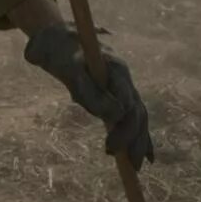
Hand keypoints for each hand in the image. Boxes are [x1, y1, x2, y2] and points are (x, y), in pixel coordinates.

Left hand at [24, 22, 154, 168]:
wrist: (54, 35)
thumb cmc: (57, 51)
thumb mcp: (68, 70)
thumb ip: (90, 92)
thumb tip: (116, 116)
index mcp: (115, 68)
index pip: (128, 103)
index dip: (123, 128)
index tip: (109, 148)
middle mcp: (123, 77)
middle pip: (137, 112)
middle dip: (134, 139)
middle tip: (127, 165)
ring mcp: (121, 84)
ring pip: (138, 115)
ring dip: (139, 140)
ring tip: (135, 166)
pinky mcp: (115, 91)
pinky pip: (132, 114)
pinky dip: (139, 133)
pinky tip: (146, 155)